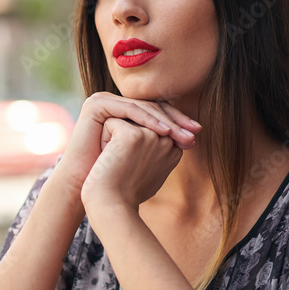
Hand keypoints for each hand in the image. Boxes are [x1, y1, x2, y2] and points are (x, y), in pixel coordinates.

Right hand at [55, 92, 198, 199]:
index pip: (154, 111)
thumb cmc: (117, 176)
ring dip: (166, 120)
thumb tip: (193, 138)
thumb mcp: (143, 154)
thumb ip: (162, 141)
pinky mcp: (96, 105)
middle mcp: (112, 103)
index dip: (177, 121)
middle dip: (175, 120)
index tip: (197, 134)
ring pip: (141, 108)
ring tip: (182, 134)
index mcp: (122, 111)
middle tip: (194, 132)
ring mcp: (103, 101)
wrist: (91, 188)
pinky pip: (129, 110)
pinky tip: (165, 132)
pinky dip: (149, 120)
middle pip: (150, 107)